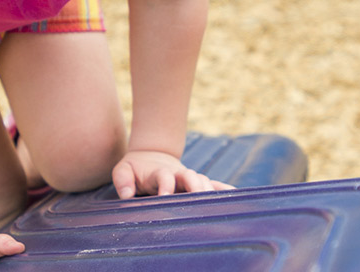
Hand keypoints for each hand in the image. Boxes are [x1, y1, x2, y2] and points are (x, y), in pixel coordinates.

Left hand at [111, 149, 234, 198]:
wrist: (151, 156)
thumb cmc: (135, 168)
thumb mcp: (123, 170)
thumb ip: (122, 180)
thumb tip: (126, 194)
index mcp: (159, 172)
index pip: (164, 176)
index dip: (165, 185)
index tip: (165, 197)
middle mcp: (178, 174)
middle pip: (189, 176)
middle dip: (194, 186)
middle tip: (197, 199)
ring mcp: (189, 177)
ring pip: (203, 181)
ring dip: (209, 191)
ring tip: (215, 204)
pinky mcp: (197, 183)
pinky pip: (214, 185)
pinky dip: (224, 190)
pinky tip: (236, 198)